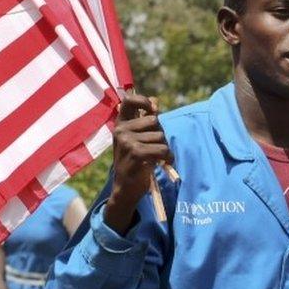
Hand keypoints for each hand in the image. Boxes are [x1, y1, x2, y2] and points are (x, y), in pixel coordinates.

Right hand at [105, 94, 173, 233]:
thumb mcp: (137, 138)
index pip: (129, 100)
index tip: (153, 110)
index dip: (143, 101)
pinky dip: (168, 157)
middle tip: (155, 148)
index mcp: (120, 124)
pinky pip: (162, 149)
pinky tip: (163, 163)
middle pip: (154, 120)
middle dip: (160, 134)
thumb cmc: (134, 162)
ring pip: (160, 136)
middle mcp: (120, 130)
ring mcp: (126, 141)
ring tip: (157, 158)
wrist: (125, 188)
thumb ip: (145, 120)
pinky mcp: (136, 153)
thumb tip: (156, 102)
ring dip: (164, 148)